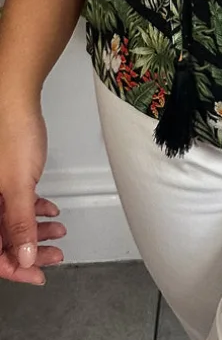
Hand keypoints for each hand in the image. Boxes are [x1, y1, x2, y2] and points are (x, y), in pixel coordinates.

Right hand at [0, 94, 66, 284]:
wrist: (16, 104)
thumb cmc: (12, 136)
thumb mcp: (19, 187)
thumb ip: (20, 225)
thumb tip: (25, 257)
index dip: (16, 268)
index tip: (39, 274)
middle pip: (3, 241)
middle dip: (30, 251)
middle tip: (53, 255)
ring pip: (12, 225)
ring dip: (36, 232)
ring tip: (58, 233)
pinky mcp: (5, 181)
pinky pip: (17, 206)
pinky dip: (34, 212)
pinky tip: (51, 211)